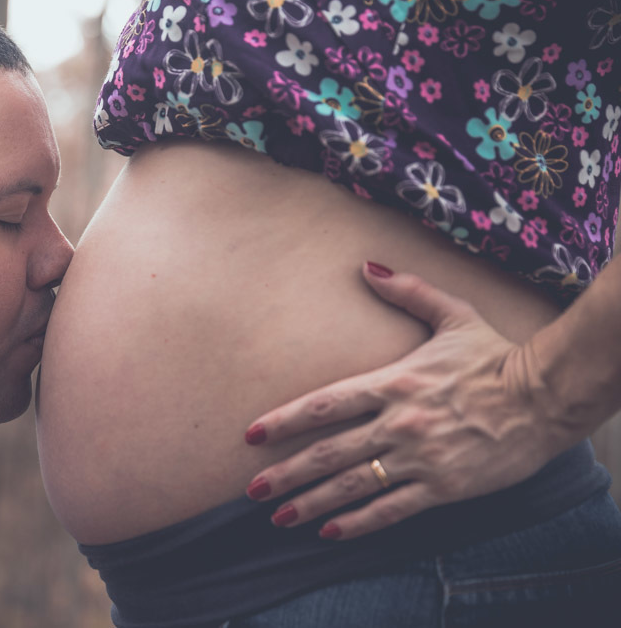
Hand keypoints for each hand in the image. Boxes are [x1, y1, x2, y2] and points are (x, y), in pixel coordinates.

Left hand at [242, 262, 578, 540]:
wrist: (547, 397)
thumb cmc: (497, 355)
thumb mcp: (453, 314)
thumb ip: (408, 292)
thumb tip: (367, 266)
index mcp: (393, 382)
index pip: (325, 404)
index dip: (285, 421)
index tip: (252, 434)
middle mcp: (398, 422)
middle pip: (328, 452)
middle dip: (286, 473)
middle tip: (251, 489)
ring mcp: (419, 457)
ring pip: (352, 485)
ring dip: (311, 502)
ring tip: (278, 516)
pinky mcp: (443, 487)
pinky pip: (391, 510)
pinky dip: (357, 523)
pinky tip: (329, 532)